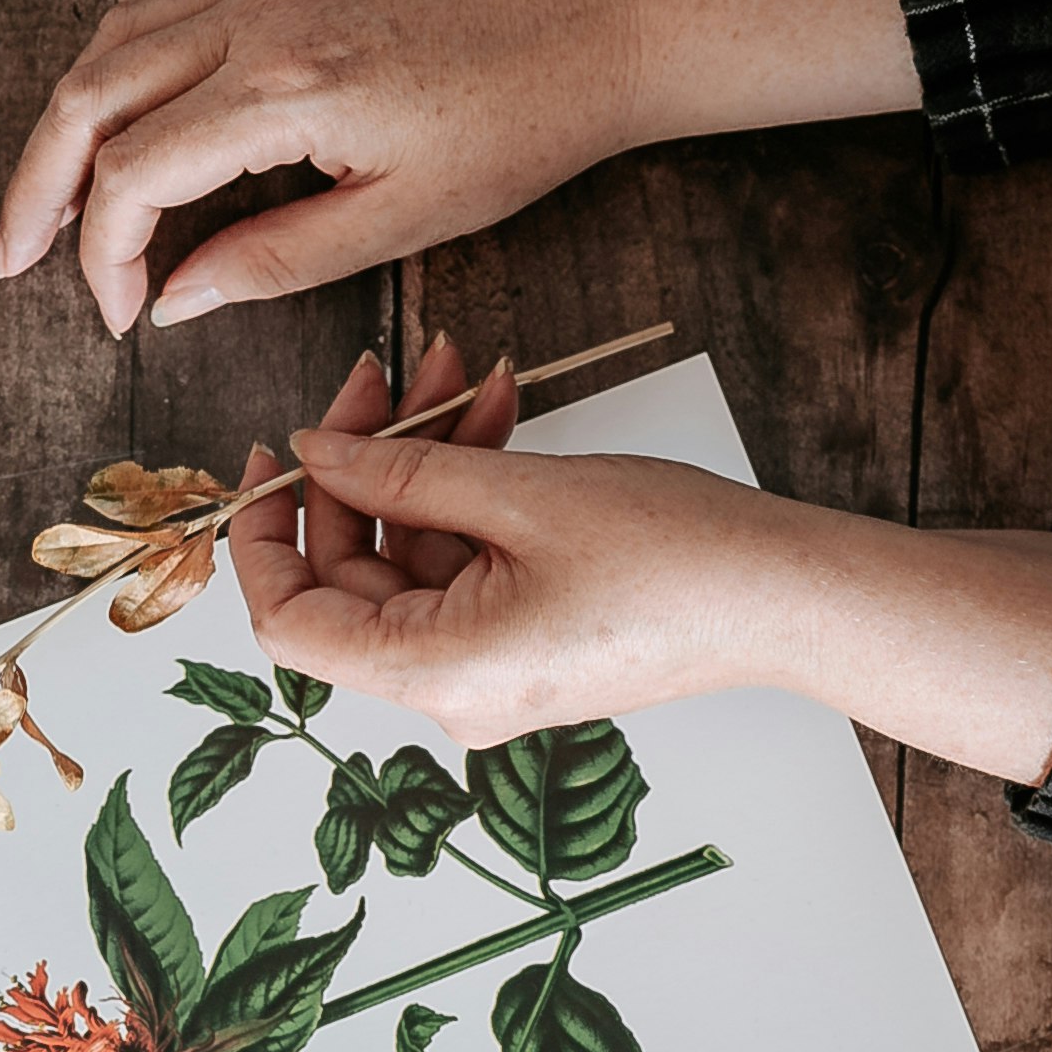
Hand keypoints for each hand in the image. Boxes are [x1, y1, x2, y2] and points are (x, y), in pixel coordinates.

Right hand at [0, 0, 630, 337]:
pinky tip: (110, 129)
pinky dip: (113, 77)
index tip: (119, 316)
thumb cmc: (515, 124)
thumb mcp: (397, 224)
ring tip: (42, 205)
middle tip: (12, 262)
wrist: (584, 30)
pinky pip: (161, 17)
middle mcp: (257, 22)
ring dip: (63, 126)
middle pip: (91, 96)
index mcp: (284, 91)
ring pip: (112, 45)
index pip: (136, 173)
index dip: (103, 256)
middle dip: (37, 187)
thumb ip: (272, 260)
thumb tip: (176, 296)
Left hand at [230, 356, 1051, 781]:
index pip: (292, 626)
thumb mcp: (521, 496)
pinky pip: (467, 561)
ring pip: (412, 554)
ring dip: (424, 454)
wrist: (788, 596)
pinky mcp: (529, 640)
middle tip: (380, 368)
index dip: (262, 541)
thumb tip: (317, 452)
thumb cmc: (675, 560)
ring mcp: (491, 669)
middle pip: (352, 576)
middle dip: (359, 462)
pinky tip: (493, 403)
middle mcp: (452, 691)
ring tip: (453, 361)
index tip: (270, 456)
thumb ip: (402, 472)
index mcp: (435, 675)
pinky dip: (470, 486)